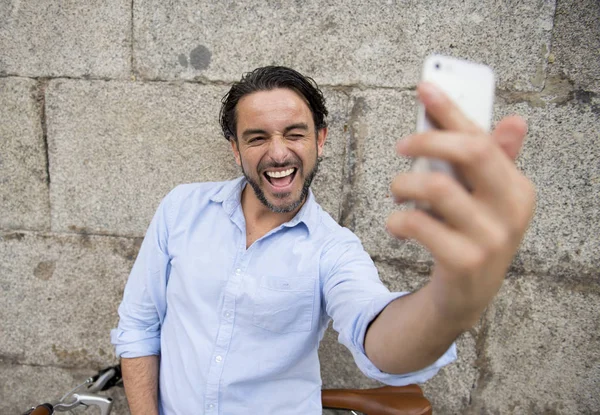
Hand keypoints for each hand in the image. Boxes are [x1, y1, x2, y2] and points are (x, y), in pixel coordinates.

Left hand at [386, 82, 535, 328]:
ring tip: (397, 193)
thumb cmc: (469, 236)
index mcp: (518, 188)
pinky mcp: (463, 262)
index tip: (424, 86)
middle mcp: (512, 210)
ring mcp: (491, 239)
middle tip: (400, 145)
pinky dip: (397, 219)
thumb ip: (492, 162)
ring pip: (436, 186)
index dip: (452, 109)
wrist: (464, 297)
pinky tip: (397, 224)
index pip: (485, 137)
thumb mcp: (484, 200)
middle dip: (428, 138)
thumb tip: (515, 121)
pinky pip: (418, 224)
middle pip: (471, 151)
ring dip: (404, 184)